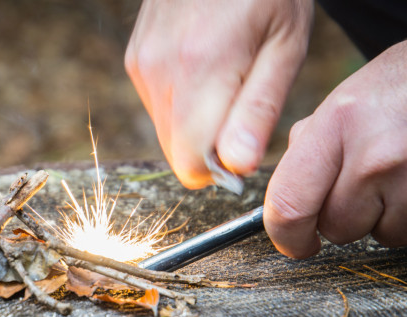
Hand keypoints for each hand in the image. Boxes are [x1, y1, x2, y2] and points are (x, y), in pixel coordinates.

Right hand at [125, 0, 312, 187]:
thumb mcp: (285, 47)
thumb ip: (258, 111)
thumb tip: (235, 167)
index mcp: (201, 68)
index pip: (191, 164)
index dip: (222, 166)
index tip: (246, 139)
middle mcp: (159, 70)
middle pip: (177, 151)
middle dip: (210, 144)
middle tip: (241, 100)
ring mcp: (142, 64)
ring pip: (166, 132)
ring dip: (196, 122)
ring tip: (224, 75)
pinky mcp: (134, 59)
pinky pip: (157, 107)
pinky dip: (182, 102)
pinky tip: (203, 64)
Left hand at [265, 41, 406, 257]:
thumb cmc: (400, 87)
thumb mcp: (345, 101)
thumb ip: (308, 147)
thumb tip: (283, 198)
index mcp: (338, 125)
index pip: (289, 205)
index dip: (286, 237)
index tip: (294, 244)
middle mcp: (375, 156)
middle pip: (336, 227)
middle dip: (341, 217)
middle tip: (362, 184)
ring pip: (379, 234)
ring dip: (383, 217)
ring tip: (397, 175)